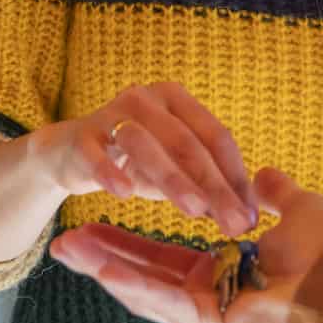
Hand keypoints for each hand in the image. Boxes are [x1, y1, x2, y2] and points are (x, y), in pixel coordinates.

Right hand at [29, 81, 256, 236]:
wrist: (71, 153)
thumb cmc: (134, 161)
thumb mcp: (174, 170)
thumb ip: (206, 186)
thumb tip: (246, 216)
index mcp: (177, 101)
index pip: (216, 137)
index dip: (236, 177)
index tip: (251, 215)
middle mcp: (147, 99)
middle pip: (187, 142)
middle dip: (214, 184)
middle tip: (234, 222)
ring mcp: (112, 115)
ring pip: (146, 145)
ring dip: (173, 178)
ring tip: (195, 211)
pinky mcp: (81, 137)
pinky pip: (96, 154)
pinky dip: (110, 172)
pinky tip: (124, 194)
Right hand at [48, 167, 322, 322]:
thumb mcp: (299, 210)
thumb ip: (275, 194)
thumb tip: (262, 176)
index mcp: (226, 274)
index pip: (163, 256)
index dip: (127, 239)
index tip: (93, 219)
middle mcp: (213, 298)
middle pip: (143, 275)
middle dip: (101, 256)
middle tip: (61, 240)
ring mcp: (211, 316)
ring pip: (146, 290)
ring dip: (104, 269)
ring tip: (66, 250)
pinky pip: (166, 302)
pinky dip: (131, 284)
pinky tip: (100, 267)